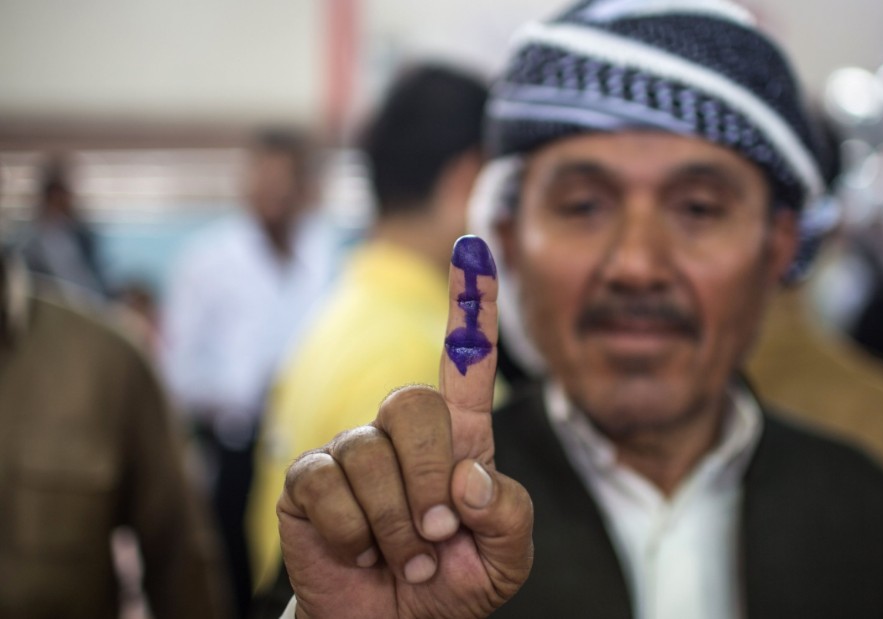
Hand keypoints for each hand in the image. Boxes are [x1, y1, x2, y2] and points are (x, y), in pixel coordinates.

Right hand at [277, 236, 533, 618]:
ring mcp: (350, 451)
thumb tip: (470, 476)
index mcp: (459, 440)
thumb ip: (509, 516)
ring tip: (404, 559)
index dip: (472, 306)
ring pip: (369, 454)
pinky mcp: (307, 479)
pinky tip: (360, 552)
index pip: (467, 365)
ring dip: (395, 524)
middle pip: (413, 404)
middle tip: (437, 537)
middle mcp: (402, 433)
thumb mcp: (506, 558)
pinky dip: (353, 533)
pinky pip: (326, 484)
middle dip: (429, 480)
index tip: (475, 245)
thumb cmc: (451, 582)